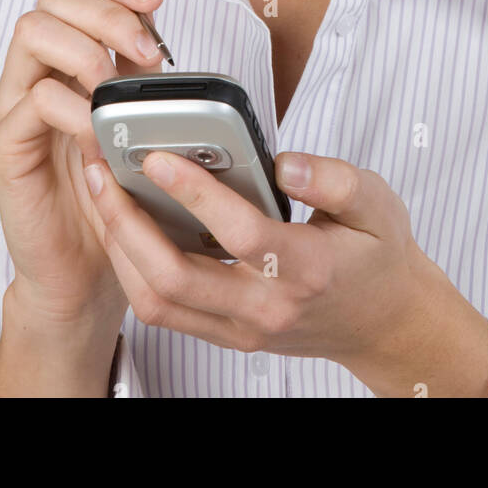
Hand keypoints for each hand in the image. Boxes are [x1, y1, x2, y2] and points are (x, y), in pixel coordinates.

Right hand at [0, 0, 166, 328]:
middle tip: (147, 49)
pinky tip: (102, 129)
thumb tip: (165, 40)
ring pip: (32, 31)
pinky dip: (75, 107)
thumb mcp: (138, 120)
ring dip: (88, 48)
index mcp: (65, 55)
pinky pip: (33, 103)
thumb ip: (141, 77)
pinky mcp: (7, 148)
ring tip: (119, 84)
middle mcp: (33, 72)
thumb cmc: (113, 192)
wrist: (86, 269)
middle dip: (108, 9)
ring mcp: (14, 106)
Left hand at [81, 146, 487, 395]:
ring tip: (101, 191)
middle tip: (101, 170)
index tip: (158, 156)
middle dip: (127, 222)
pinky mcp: (226, 333)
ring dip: (120, 246)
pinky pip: (164, 309)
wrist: (386, 324)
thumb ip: (334, 179)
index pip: (241, 234)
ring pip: (159, 301)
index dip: (195, 194)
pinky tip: (123, 223)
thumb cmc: (378, 255)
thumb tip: (284, 163)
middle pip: (177, 277)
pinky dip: (133, 267)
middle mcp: (267, 307)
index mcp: (307, 269)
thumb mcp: (377, 203)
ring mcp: (242, 327)